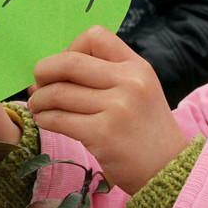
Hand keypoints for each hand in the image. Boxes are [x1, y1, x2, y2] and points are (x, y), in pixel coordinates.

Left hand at [28, 26, 188, 195]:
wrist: (170, 170)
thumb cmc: (147, 130)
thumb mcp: (140, 91)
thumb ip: (106, 75)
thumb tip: (52, 68)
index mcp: (137, 67)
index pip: (95, 36)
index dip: (70, 48)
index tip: (64, 67)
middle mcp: (128, 82)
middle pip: (69, 62)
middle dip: (44, 71)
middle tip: (38, 84)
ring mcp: (116, 108)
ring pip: (59, 93)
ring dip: (40, 100)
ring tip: (39, 106)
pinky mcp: (102, 135)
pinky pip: (59, 119)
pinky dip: (45, 118)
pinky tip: (45, 121)